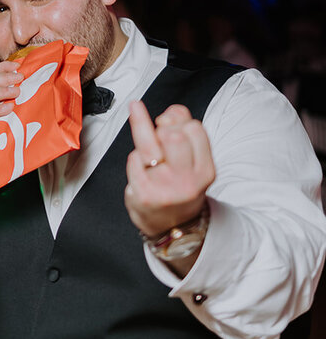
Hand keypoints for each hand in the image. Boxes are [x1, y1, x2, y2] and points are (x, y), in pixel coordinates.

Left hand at [125, 101, 214, 237]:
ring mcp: (164, 189)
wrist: (172, 227)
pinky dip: (134, 158)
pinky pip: (133, 158)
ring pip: (149, 143)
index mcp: (205, 171)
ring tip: (149, 146)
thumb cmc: (180, 186)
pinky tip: (141, 168)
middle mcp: (188, 181)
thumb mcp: (194, 162)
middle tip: (161, 137)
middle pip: (172, 134)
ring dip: (145, 136)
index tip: (172, 124)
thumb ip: (185, 130)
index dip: (180, 120)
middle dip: (163, 128)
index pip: (194, 128)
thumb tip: (172, 111)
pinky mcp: (143, 194)